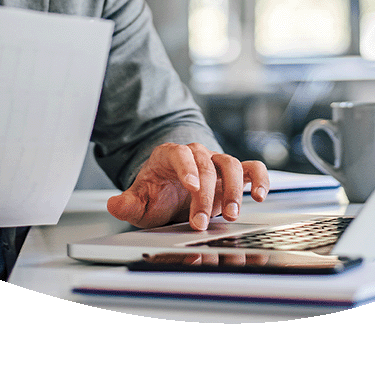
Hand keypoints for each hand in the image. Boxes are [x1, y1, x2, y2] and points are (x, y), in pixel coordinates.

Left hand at [106, 143, 268, 231]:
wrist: (172, 192)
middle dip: (206, 196)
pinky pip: (252, 169)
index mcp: (171, 155)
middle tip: (201, 221)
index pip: (180, 154)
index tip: (192, 186)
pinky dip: (259, 179)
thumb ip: (128, 204)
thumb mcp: (140, 201)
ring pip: (231, 164)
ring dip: (235, 189)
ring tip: (232, 214)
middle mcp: (196, 155)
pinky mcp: (234, 174)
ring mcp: (217, 162)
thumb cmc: (157, 193)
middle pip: (206, 165)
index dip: (187, 168)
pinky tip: (259, 196)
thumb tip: (115, 205)